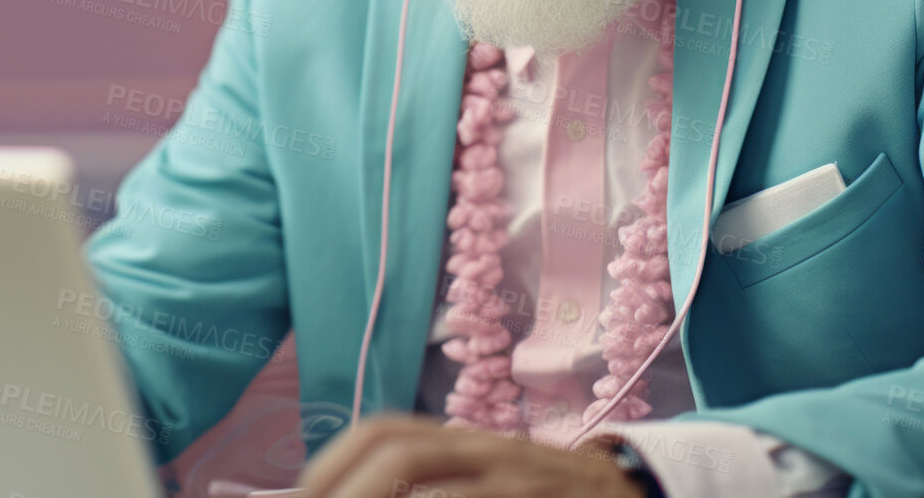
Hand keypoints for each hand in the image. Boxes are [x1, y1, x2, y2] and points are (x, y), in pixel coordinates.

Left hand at [293, 413, 644, 497]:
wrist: (623, 492)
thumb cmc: (530, 490)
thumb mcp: (475, 474)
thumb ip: (423, 478)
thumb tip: (329, 494)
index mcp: (461, 439)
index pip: (384, 432)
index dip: (332, 464)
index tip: (301, 497)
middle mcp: (488, 452)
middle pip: (402, 454)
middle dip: (348, 490)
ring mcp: (518, 483)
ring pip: (442, 491)